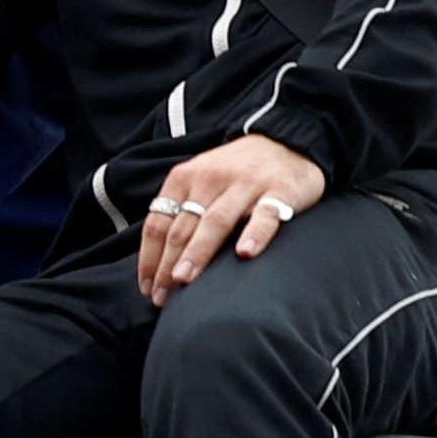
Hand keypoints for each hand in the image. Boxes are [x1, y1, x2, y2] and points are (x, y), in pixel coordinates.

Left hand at [135, 131, 326, 303]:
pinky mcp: (280, 190)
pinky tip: (245, 254)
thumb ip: (181, 212)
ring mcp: (246, 184)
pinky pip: (265, 214)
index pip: (158, 223)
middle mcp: (211, 179)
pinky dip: (254, 234)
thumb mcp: (201, 182)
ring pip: (215, 221)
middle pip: (182, 227)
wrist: (288, 140)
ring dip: (197, 253)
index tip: (148, 288)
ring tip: (185, 280)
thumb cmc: (237, 172)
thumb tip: (157, 262)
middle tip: (163, 297)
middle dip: (167, 265)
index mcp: (184, 178)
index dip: (149, 259)